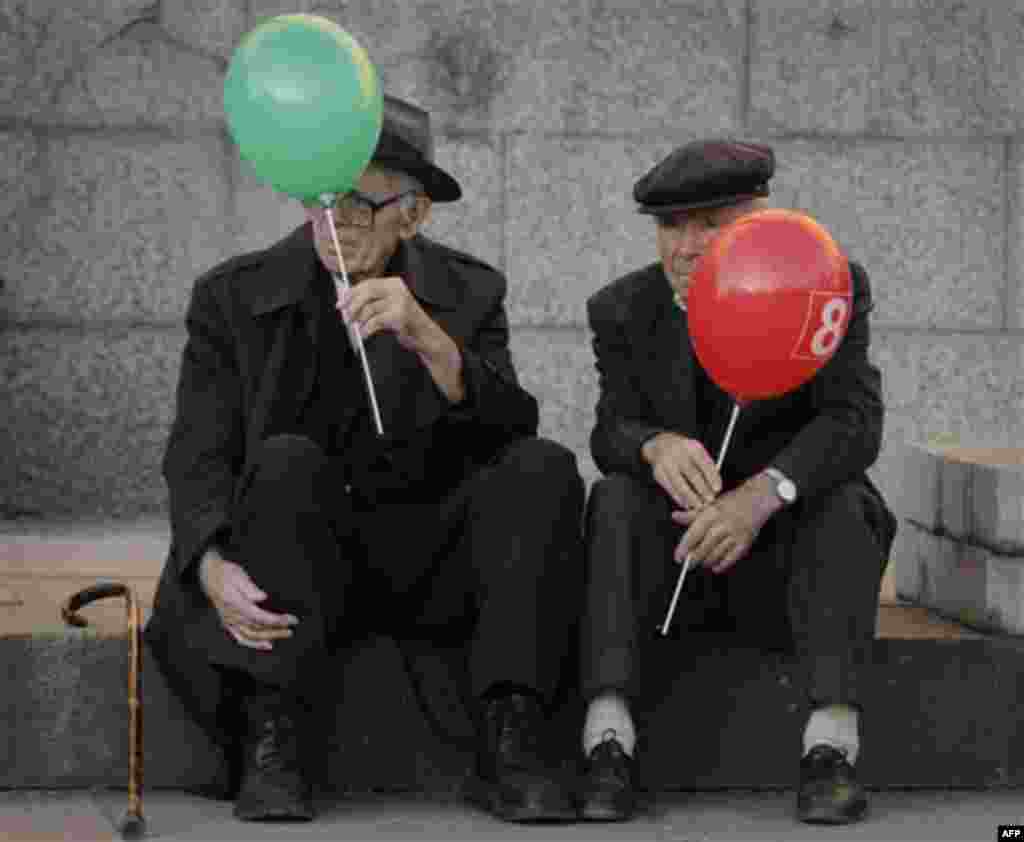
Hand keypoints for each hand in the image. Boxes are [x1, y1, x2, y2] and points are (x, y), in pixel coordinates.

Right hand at [198, 550, 297, 650]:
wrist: (208, 575)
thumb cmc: (225, 573)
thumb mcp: (237, 574)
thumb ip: (249, 587)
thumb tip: (262, 597)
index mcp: (234, 603)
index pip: (258, 617)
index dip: (276, 620)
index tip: (291, 619)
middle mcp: (231, 616)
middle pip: (256, 628)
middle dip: (276, 630)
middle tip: (291, 629)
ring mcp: (228, 621)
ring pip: (250, 636)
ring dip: (268, 637)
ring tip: (284, 635)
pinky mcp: (228, 623)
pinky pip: (241, 638)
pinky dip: (254, 643)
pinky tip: (266, 645)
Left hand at [338, 275, 465, 401]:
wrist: (425, 336)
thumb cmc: (404, 323)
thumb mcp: (387, 307)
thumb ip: (370, 302)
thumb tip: (345, 299)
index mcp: (394, 284)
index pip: (367, 284)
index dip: (351, 293)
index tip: (340, 304)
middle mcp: (398, 289)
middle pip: (367, 292)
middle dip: (353, 306)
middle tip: (347, 318)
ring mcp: (400, 302)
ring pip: (369, 309)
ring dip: (360, 322)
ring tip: (359, 329)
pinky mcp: (400, 316)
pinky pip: (375, 322)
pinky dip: (366, 330)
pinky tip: (365, 334)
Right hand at [641, 431, 721, 509]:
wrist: (662, 445)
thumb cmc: (685, 452)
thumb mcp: (697, 451)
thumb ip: (707, 466)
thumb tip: (716, 485)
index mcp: (690, 447)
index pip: (703, 463)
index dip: (711, 477)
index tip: (717, 489)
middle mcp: (677, 454)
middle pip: (692, 474)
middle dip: (702, 489)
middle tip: (710, 500)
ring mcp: (666, 464)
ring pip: (679, 484)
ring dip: (690, 497)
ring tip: (699, 505)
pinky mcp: (658, 473)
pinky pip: (670, 488)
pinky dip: (678, 498)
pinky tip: (686, 504)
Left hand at [671, 474, 779, 573]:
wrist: (757, 499)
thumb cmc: (731, 502)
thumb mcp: (710, 505)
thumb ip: (692, 514)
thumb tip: (674, 516)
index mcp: (712, 513)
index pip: (694, 534)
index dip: (684, 548)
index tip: (678, 557)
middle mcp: (723, 524)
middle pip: (704, 547)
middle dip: (694, 559)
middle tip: (687, 565)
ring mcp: (736, 534)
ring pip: (717, 554)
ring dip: (707, 562)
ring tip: (701, 563)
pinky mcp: (745, 542)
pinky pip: (731, 558)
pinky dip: (722, 565)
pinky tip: (716, 567)